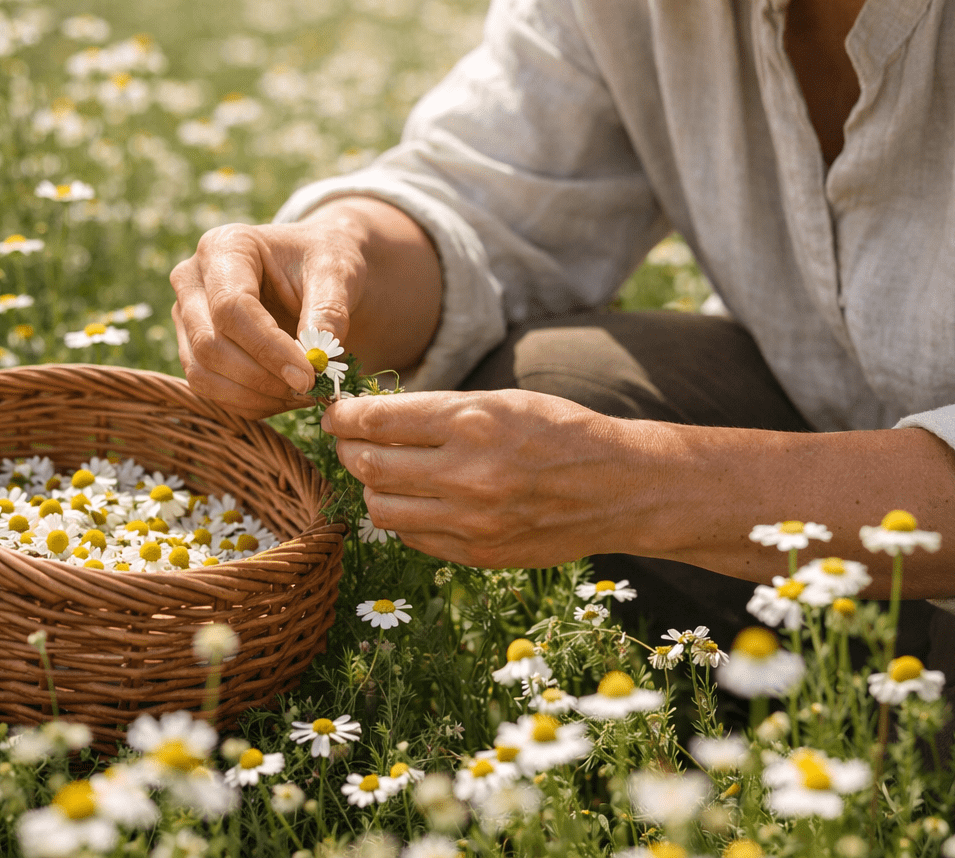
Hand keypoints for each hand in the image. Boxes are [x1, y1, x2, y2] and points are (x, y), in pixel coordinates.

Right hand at [169, 220, 365, 419]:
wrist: (317, 273)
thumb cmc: (325, 263)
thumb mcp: (337, 274)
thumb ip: (328, 311)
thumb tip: (315, 358)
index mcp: (224, 247)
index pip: (231, 307)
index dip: (268, 348)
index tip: (309, 375)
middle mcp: (192, 280)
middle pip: (209, 344)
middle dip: (261, 377)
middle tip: (310, 389)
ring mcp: (187, 317)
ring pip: (203, 374)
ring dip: (255, 396)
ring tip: (302, 393)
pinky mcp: (193, 349)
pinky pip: (211, 390)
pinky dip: (251, 403)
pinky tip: (287, 396)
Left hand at [322, 389, 663, 567]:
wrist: (619, 487)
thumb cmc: (560, 431)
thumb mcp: (501, 401)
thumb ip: (438, 412)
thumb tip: (372, 418)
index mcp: (472, 422)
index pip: (377, 421)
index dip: (344, 416)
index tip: (335, 413)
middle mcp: (467, 473)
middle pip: (368, 466)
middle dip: (349, 450)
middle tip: (351, 441)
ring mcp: (472, 521)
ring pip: (381, 507)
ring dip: (372, 487)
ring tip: (385, 472)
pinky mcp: (479, 553)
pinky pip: (412, 538)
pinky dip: (404, 517)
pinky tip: (418, 499)